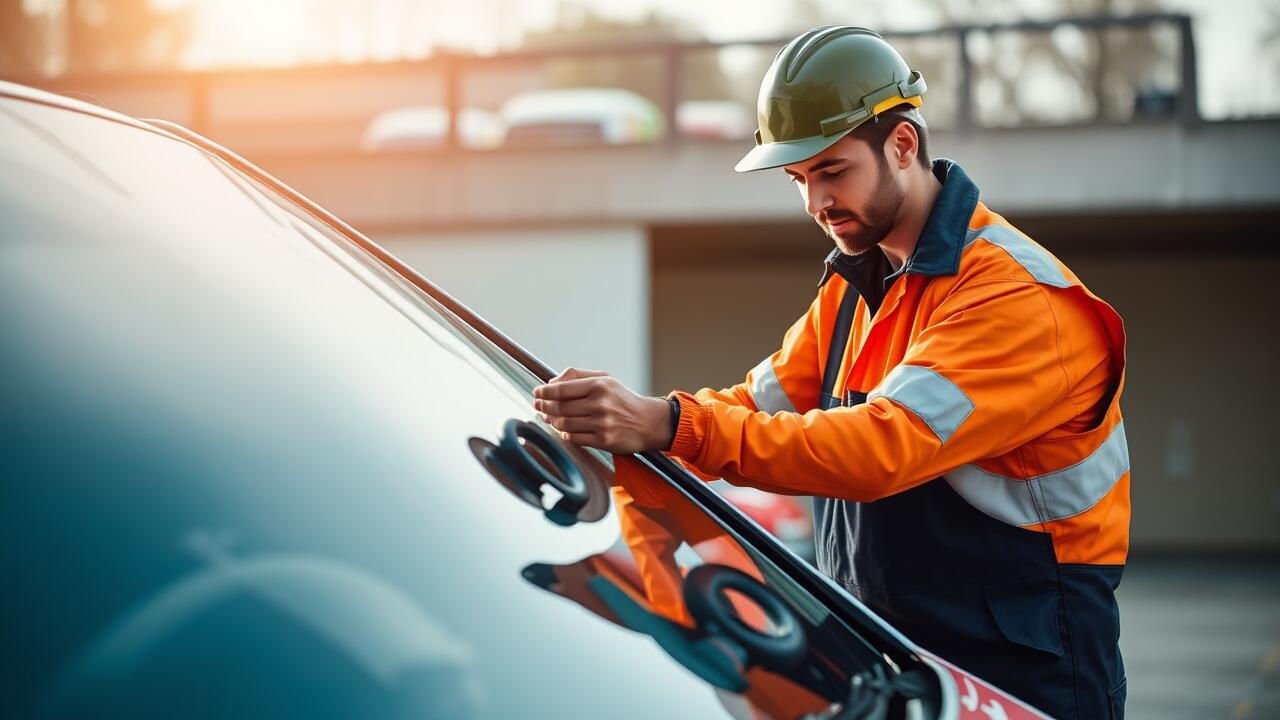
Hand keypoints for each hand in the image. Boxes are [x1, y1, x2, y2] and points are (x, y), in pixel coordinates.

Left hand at [533, 368, 674, 453]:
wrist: (648, 422)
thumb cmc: (622, 399)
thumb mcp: (605, 380)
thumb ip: (577, 376)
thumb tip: (551, 382)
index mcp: (599, 385)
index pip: (562, 389)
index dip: (544, 391)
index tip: (537, 392)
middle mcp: (600, 404)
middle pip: (560, 407)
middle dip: (544, 406)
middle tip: (538, 405)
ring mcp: (602, 424)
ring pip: (564, 424)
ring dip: (552, 421)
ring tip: (549, 417)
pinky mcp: (603, 440)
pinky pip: (573, 438)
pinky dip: (564, 434)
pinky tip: (563, 429)